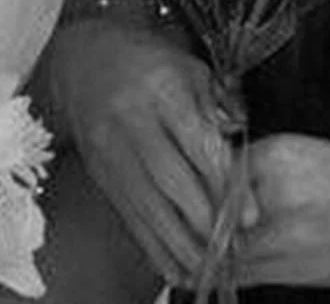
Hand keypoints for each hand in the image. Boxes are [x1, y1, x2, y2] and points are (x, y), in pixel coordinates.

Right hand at [50, 19, 258, 285]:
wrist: (82, 61)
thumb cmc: (145, 62)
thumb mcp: (187, 67)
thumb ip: (218, 104)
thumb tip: (239, 146)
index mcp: (160, 88)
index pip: (196, 142)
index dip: (224, 183)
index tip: (247, 215)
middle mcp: (131, 119)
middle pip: (170, 179)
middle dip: (205, 221)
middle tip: (234, 249)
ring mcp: (110, 148)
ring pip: (147, 205)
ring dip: (181, 244)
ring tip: (210, 268)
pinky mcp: (99, 171)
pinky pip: (127, 215)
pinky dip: (153, 247)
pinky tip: (176, 266)